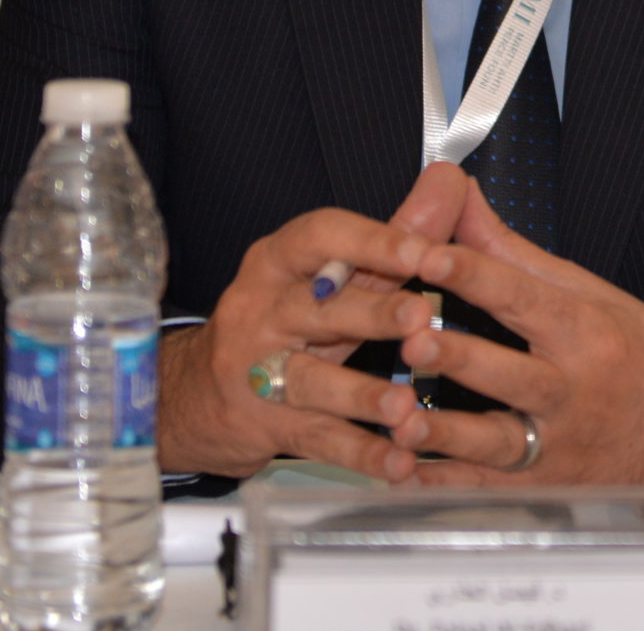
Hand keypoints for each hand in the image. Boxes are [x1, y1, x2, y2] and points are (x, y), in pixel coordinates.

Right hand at [156, 172, 469, 478]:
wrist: (192, 397)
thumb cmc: (285, 319)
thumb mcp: (332, 272)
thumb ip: (396, 232)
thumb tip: (451, 180)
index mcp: (279, 261)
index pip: (321, 237)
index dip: (373, 242)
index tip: (424, 250)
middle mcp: (261, 310)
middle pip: (318, 308)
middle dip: (371, 312)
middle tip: (420, 316)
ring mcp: (256, 371)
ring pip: (312, 380)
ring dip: (362, 395)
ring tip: (406, 406)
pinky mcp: (263, 425)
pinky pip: (317, 439)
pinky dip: (360, 454)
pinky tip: (400, 463)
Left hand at [390, 165, 643, 485]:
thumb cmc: (639, 353)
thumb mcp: (590, 294)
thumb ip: (514, 253)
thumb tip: (463, 197)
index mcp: (587, 332)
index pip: (524, 298)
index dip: (475, 276)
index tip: (429, 256)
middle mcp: (573, 390)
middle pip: (510, 374)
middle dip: (459, 359)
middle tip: (411, 341)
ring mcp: (558, 445)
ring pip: (496, 442)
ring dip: (446, 435)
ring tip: (399, 424)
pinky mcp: (543, 486)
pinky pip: (486, 490)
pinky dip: (444, 486)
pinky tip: (403, 475)